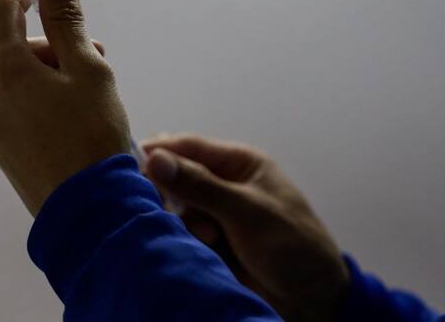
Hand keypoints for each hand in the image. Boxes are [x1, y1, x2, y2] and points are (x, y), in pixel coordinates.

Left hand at [0, 0, 130, 216]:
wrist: (91, 210)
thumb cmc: (94, 135)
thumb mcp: (89, 69)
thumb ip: (68, 20)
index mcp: (5, 71)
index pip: (1, 11)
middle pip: (16, 51)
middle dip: (55, 46)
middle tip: (95, 59)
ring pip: (20, 82)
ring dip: (52, 75)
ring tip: (91, 95)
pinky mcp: (2, 151)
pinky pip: (20, 109)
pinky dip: (43, 101)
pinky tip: (75, 119)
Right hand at [141, 134, 349, 321]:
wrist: (313, 298)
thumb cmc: (292, 243)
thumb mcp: (246, 211)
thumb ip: (200, 186)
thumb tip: (155, 158)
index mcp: (239, 163)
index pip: (190, 147)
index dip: (161, 152)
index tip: (131, 164)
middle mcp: (225, 183)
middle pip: (179, 176)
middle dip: (171, 193)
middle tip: (168, 208)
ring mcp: (217, 213)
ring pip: (179, 207)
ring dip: (185, 222)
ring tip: (208, 238)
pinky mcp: (212, 241)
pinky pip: (185, 232)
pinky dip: (188, 240)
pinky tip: (204, 248)